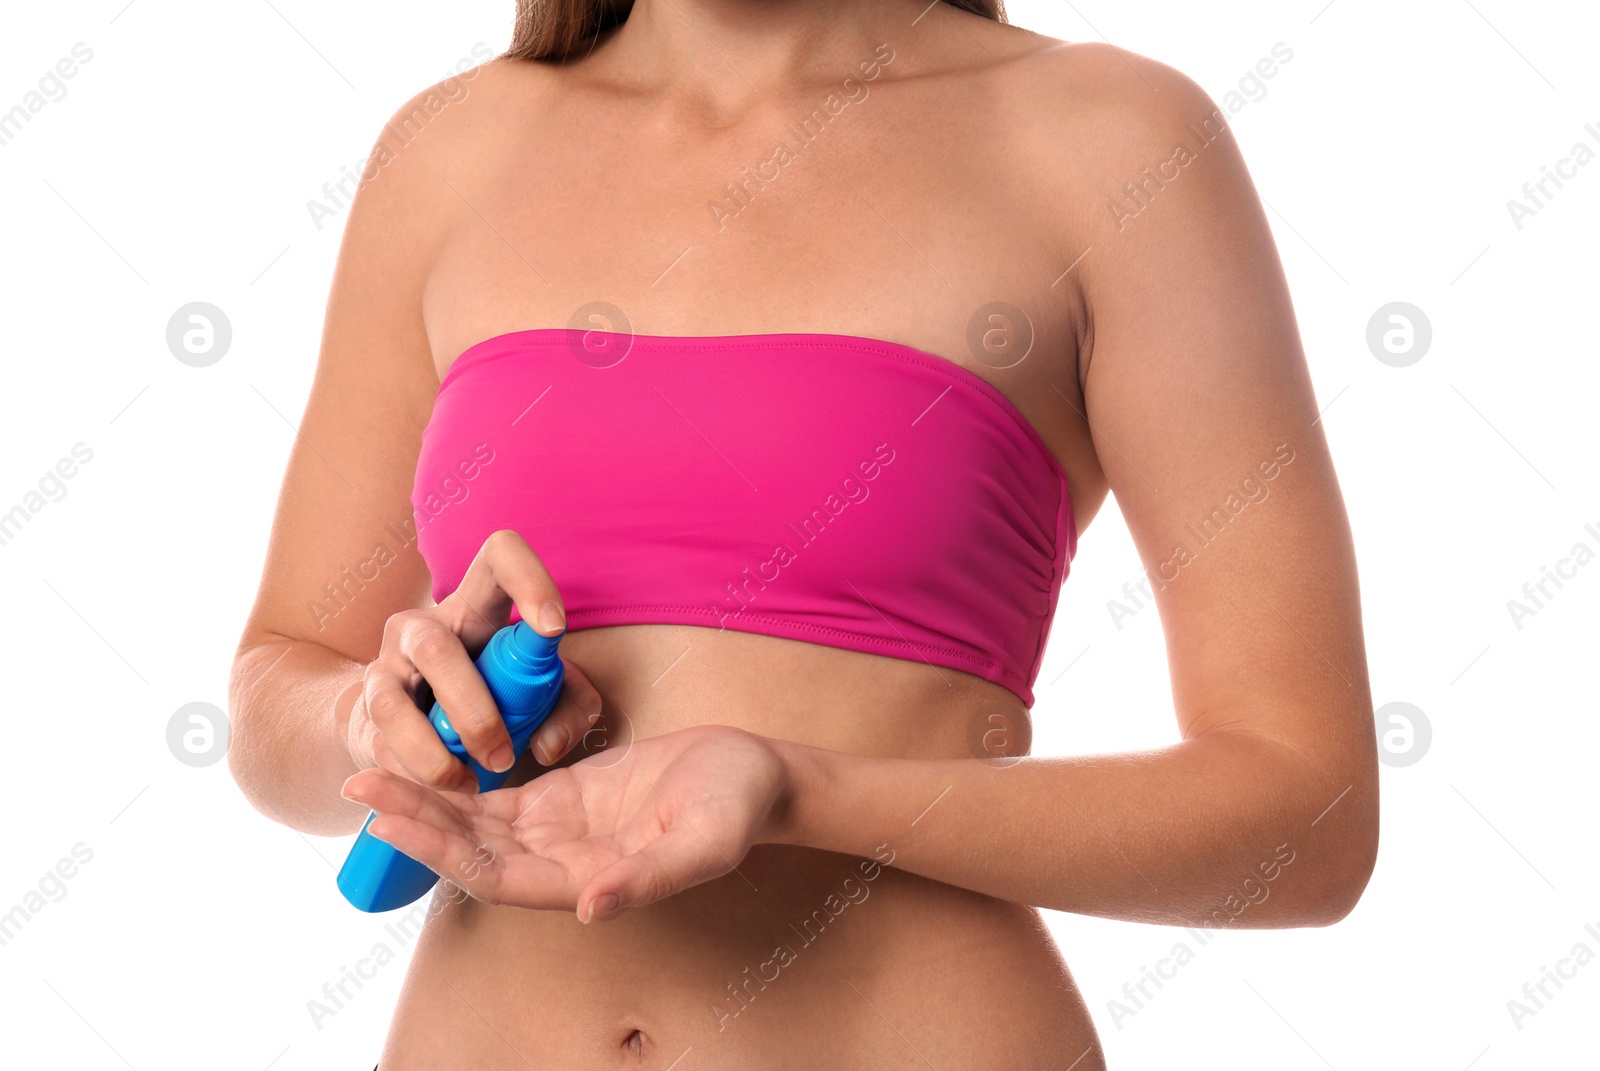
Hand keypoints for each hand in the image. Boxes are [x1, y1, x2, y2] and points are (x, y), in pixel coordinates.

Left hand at [339, 725, 793, 921]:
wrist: (759, 775)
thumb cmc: (739, 806)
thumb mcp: (705, 841)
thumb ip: (649, 878)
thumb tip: (588, 909)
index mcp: (589, 881)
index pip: (496, 876)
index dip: (441, 852)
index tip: (391, 821)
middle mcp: (563, 864)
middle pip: (472, 850)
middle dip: (415, 820)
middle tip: (358, 783)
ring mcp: (562, 831)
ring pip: (478, 824)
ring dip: (427, 802)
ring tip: (371, 772)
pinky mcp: (567, 797)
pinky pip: (501, 797)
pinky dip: (462, 784)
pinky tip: (426, 762)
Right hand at [345, 529, 602, 792]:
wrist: (419, 722)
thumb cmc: (500, 697)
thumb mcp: (546, 695)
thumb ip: (569, 709)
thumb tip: (550, 746)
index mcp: (479, 605)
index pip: (499, 556)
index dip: (527, 580)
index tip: (554, 628)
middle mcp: (424, 625)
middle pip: (437, 646)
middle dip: (474, 710)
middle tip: (507, 755)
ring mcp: (386, 663)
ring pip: (394, 701)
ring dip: (435, 750)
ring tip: (471, 781)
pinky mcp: (364, 707)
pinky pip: (380, 742)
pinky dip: (415, 772)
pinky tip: (446, 786)